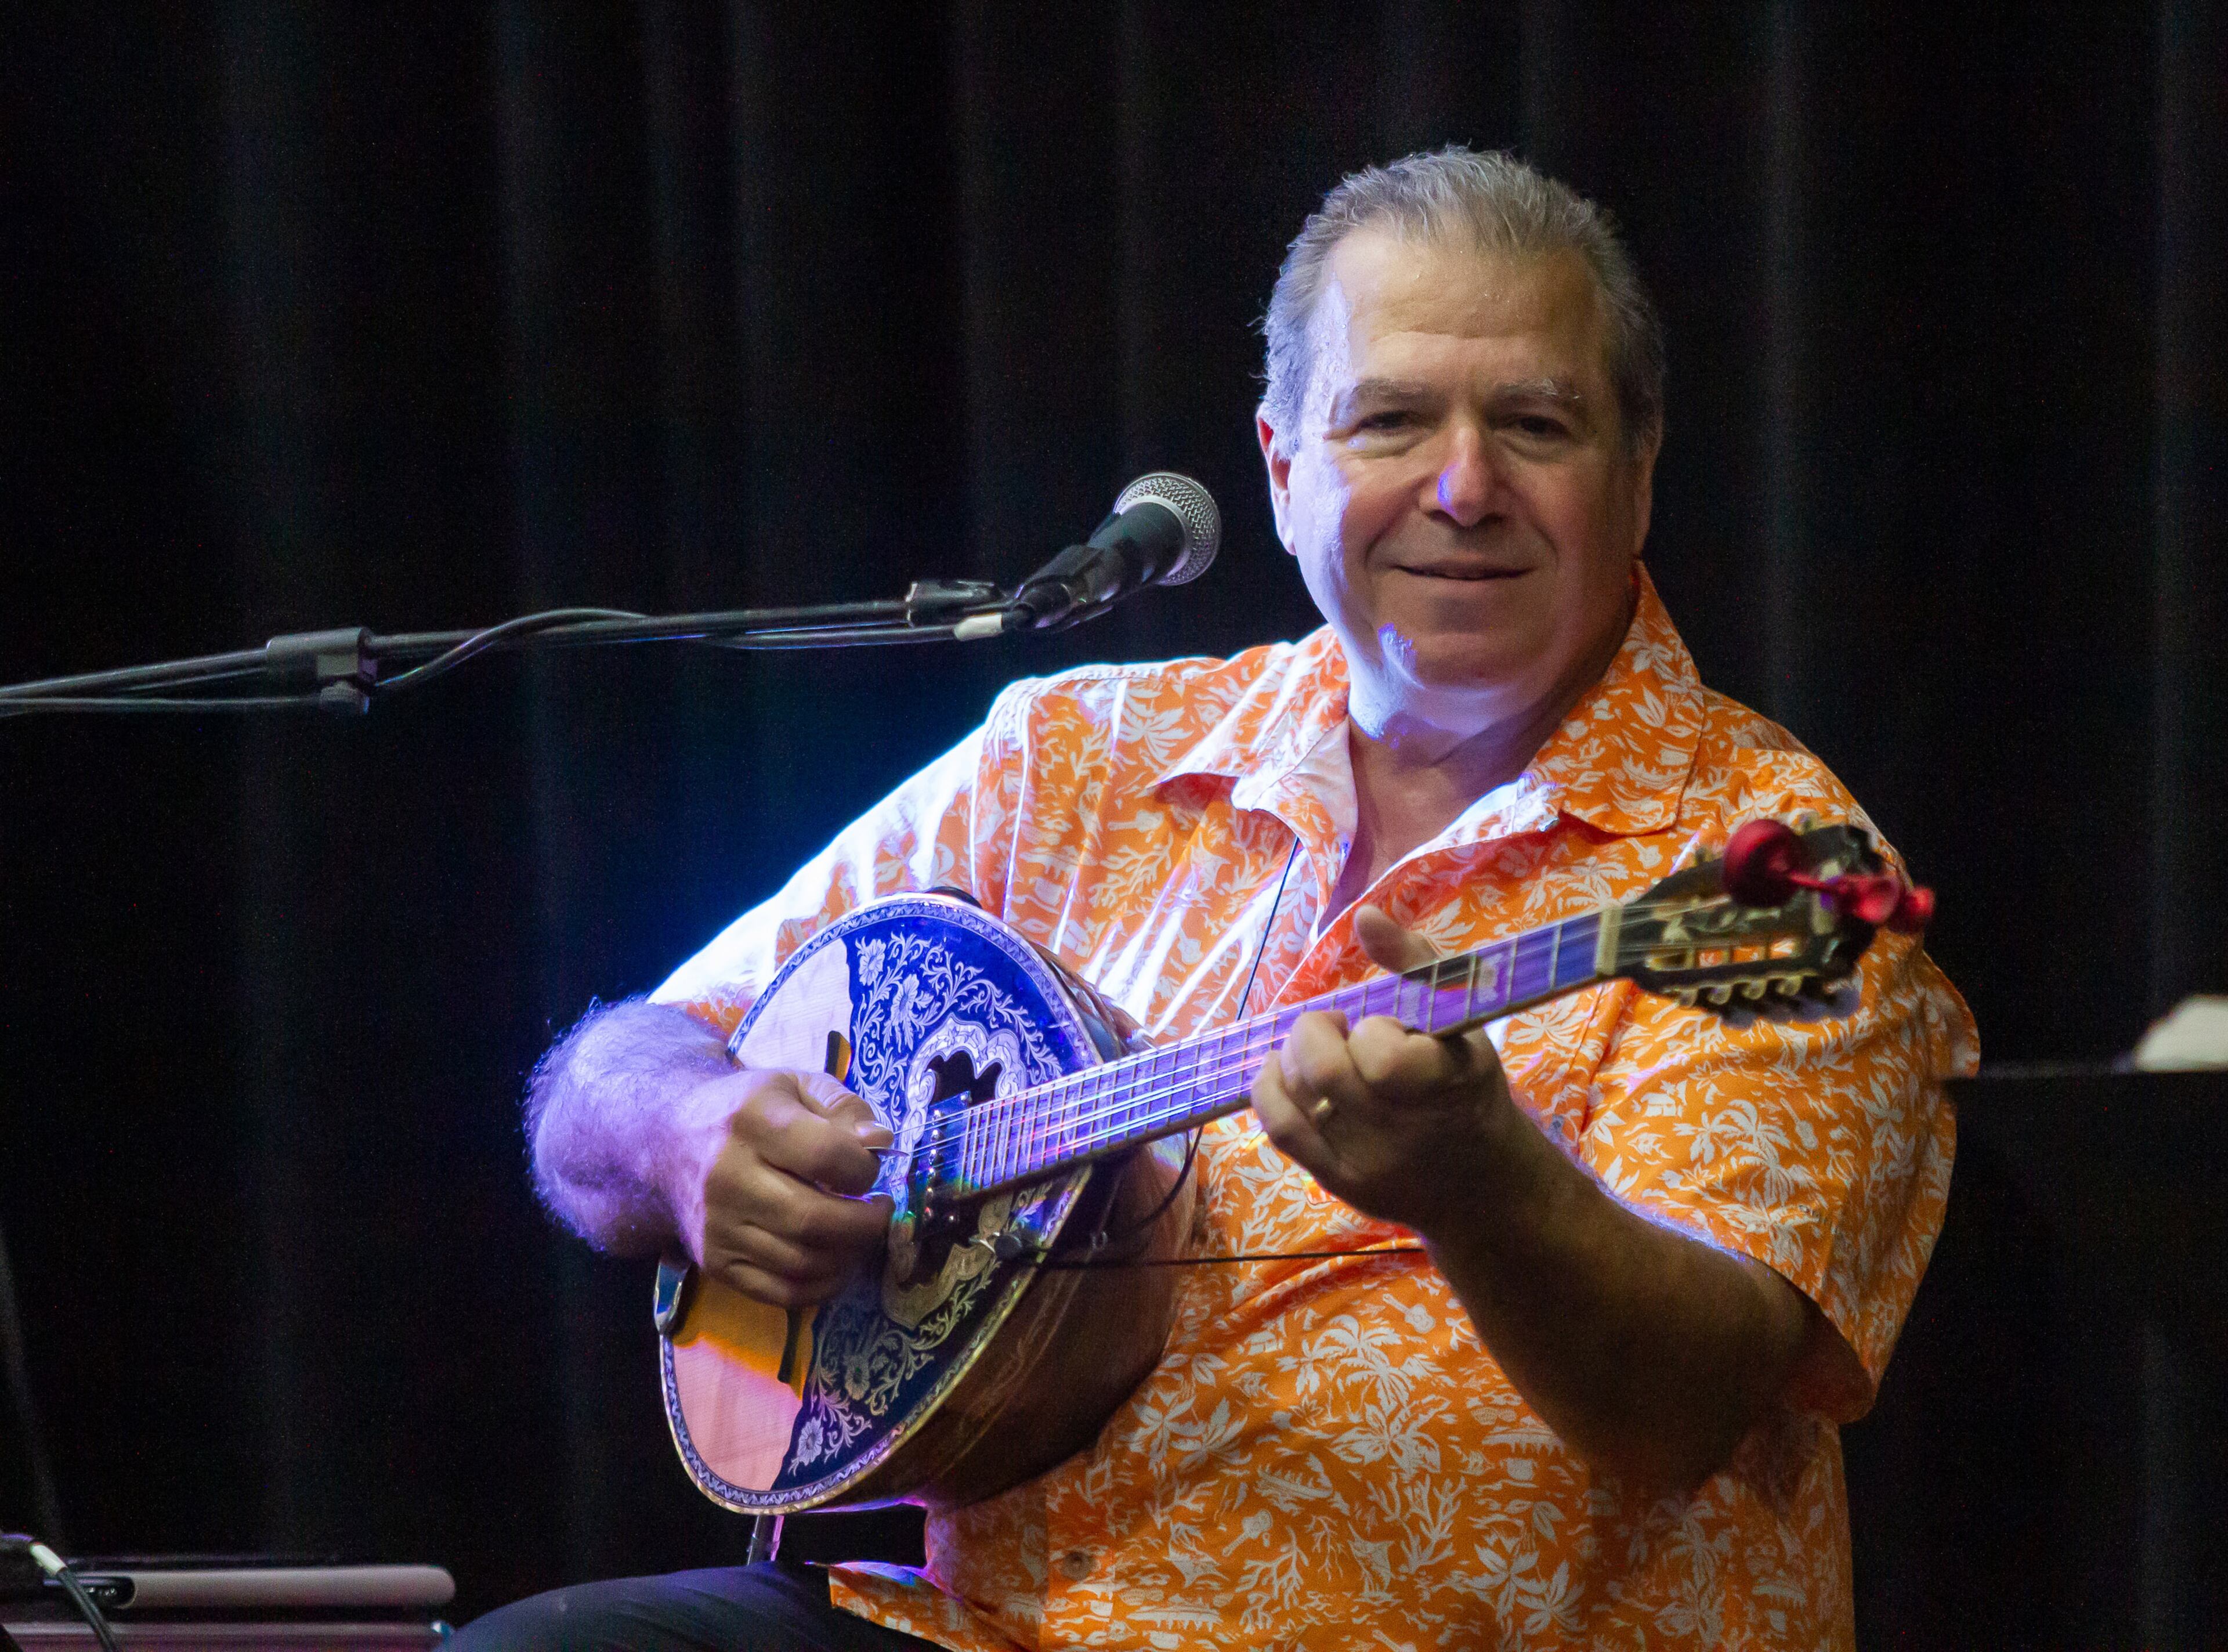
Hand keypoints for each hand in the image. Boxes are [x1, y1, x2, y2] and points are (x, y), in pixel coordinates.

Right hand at [668, 1067, 894, 1307]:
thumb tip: (881, 1141)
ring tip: (859, 1233)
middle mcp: (727, 1177)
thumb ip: (843, 1106)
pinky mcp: (716, 1263)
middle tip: (880, 1211)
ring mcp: (718, 1227)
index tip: (869, 1168)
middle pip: (814, 1219)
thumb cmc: (745, 1111)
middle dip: (866, 1223)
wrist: (667, 1144)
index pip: (825, 1156)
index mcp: (752, 1120)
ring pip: (803, 1262)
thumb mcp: (794, 1084)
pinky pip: (782, 1293)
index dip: (864, 1168)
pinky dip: (822, 1286)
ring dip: (849, 1255)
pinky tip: (836, 1260)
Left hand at [1250, 905, 1516, 1236]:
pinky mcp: (1338, 1181)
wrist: (1481, 1184)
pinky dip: (1268, 1088)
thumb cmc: (1468, 1087)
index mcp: (1445, 1085)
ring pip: (1296, 1094)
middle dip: (1316, 1032)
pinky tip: (1282, 1072)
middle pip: (1326, 1071)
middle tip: (1336, 1028)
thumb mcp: (1462, 1019)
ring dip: (1293, 1056)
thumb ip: (1415, 961)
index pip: (1382, 1055)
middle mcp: (1403, 1131)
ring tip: (1320, 1052)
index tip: (1385, 1028)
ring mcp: (1366, 1160)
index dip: (1372, 1031)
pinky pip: (1280, 1128)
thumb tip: (1365, 915)